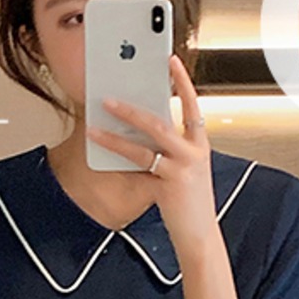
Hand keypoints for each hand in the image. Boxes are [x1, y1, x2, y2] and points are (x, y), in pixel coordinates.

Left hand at [84, 53, 215, 257]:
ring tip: (98, 121)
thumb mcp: (184, 173)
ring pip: (148, 139)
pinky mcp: (170, 182)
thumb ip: (169, 153)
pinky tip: (103, 146)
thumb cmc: (190, 205)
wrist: (200, 236)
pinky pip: (140, 163)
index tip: (171, 62)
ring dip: (118, 129)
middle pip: (162, 119)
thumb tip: (140, 135)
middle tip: (111, 96)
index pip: (193, 106)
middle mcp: (194, 151)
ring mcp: (183, 166)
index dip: (182, 83)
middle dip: (134, 106)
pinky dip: (119, 153)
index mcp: (199, 145)